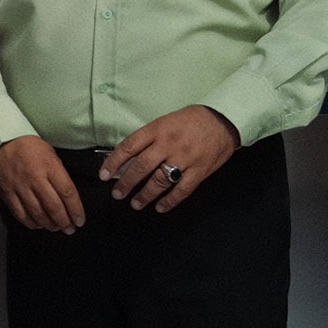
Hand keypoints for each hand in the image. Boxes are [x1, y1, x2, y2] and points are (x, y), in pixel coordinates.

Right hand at [0, 135, 84, 233]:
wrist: (2, 140)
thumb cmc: (28, 146)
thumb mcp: (51, 154)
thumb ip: (59, 175)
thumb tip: (68, 197)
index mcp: (49, 167)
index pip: (68, 193)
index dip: (76, 210)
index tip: (80, 219)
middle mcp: (35, 178)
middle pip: (54, 207)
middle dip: (65, 222)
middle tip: (70, 228)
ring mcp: (20, 187)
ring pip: (37, 214)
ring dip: (49, 225)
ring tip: (56, 228)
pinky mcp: (7, 193)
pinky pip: (20, 214)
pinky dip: (31, 223)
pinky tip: (38, 224)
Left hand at [99, 105, 239, 212]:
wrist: (223, 120)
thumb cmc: (192, 120)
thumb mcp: (165, 121)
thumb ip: (149, 139)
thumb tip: (128, 158)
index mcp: (157, 130)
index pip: (129, 147)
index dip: (113, 162)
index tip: (104, 174)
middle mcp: (168, 144)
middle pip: (141, 167)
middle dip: (126, 183)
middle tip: (118, 193)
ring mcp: (185, 158)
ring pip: (159, 181)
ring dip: (145, 195)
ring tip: (136, 204)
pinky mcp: (199, 170)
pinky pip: (182, 190)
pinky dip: (170, 201)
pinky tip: (160, 207)